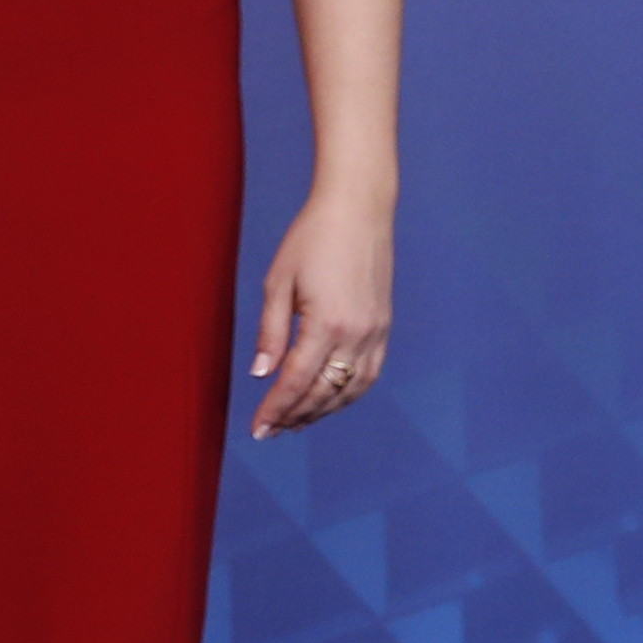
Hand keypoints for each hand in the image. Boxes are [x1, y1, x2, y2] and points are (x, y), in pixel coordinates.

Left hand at [246, 189, 392, 441]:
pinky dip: (348, 393)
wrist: (358, 211)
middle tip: (270, 431)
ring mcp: (376, 332)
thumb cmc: (311, 240)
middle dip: (295, 415)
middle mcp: (357, 334)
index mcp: (327, 324)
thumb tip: (261, 373)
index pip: (296, 381)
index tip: (258, 430)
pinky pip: (368, 373)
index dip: (275, 409)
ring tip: (295, 422)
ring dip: (322, 410)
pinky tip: (328, 399)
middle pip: (324, 392)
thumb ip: (270, 331)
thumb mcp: (278, 283)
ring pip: (350, 389)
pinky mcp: (384, 326)